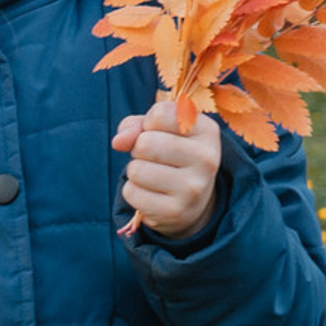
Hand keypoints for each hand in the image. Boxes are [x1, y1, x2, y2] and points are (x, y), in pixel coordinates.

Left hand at [113, 96, 221, 240]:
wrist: (191, 201)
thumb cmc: (170, 155)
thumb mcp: (160, 131)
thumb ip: (136, 125)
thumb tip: (119, 141)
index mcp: (207, 131)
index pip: (160, 114)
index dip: (148, 122)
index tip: (159, 132)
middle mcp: (206, 159)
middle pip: (145, 144)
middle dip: (139, 149)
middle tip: (153, 157)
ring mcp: (193, 188)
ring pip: (136, 170)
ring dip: (136, 171)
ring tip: (153, 175)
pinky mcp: (175, 211)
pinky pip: (132, 193)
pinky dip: (134, 192)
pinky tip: (152, 193)